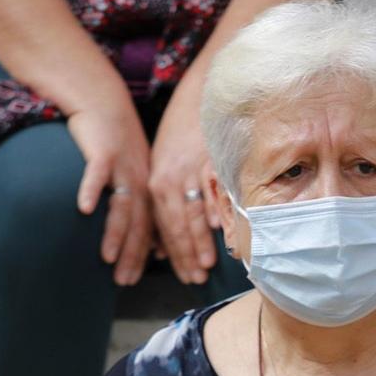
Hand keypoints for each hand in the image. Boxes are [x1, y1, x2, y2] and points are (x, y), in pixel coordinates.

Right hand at [65, 89, 153, 285]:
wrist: (103, 102)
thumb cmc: (113, 142)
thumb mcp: (130, 173)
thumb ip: (135, 204)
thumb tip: (142, 237)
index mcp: (147, 189)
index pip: (148, 229)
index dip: (143, 256)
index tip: (134, 281)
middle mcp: (139, 181)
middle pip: (138, 225)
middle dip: (132, 255)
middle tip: (124, 282)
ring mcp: (122, 167)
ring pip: (121, 206)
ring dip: (114, 234)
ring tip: (106, 258)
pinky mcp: (103, 152)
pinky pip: (97, 174)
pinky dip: (91, 191)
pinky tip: (84, 209)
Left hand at [148, 85, 219, 285]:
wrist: (198, 97)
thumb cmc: (183, 136)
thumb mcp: (166, 168)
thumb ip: (166, 206)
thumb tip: (161, 246)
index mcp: (157, 184)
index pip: (164, 227)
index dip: (174, 254)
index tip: (183, 275)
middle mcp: (169, 179)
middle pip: (177, 224)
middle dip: (185, 255)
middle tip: (194, 279)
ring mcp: (190, 170)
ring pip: (193, 211)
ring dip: (199, 241)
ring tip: (207, 264)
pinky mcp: (209, 158)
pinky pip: (212, 188)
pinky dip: (214, 207)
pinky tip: (218, 228)